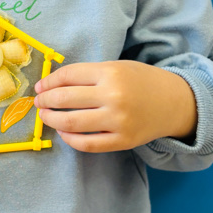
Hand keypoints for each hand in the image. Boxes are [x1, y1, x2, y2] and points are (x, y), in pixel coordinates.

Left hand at [33, 60, 196, 152]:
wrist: (174, 102)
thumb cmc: (141, 81)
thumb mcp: (116, 67)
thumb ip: (87, 75)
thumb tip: (51, 85)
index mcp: (110, 72)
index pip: (67, 76)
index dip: (48, 82)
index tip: (40, 87)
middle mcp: (113, 96)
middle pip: (64, 99)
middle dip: (45, 101)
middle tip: (38, 102)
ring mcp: (118, 121)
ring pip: (71, 123)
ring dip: (51, 120)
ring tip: (45, 116)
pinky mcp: (122, 141)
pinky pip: (87, 144)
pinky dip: (69, 139)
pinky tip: (64, 132)